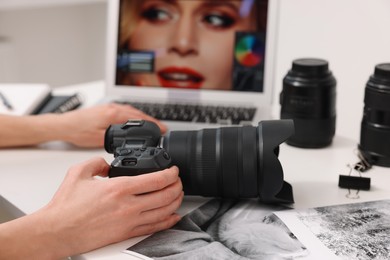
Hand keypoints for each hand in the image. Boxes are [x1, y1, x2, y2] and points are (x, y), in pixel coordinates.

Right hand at [38, 157, 182, 257]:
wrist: (56, 231)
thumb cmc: (65, 206)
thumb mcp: (79, 173)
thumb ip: (97, 162)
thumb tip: (108, 163)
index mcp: (119, 188)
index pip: (156, 179)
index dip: (171, 173)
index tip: (174, 170)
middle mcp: (127, 205)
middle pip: (165, 195)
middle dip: (177, 186)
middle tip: (179, 181)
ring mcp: (129, 221)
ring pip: (163, 212)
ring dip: (176, 202)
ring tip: (179, 195)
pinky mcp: (126, 233)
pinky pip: (154, 228)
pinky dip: (168, 221)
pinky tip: (173, 216)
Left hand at [57, 103, 166, 147]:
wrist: (64, 125)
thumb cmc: (78, 131)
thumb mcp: (98, 139)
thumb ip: (115, 139)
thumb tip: (127, 141)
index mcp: (113, 114)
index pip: (139, 118)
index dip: (153, 124)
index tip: (163, 129)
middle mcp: (113, 108)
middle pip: (138, 113)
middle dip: (151, 120)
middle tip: (162, 128)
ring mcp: (109, 107)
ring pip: (131, 111)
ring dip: (143, 117)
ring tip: (152, 124)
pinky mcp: (105, 108)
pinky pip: (125, 110)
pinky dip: (134, 115)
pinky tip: (134, 120)